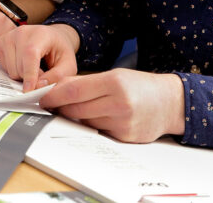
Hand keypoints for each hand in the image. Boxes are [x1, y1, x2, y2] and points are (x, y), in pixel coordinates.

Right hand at [0, 23, 79, 91]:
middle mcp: (21, 32)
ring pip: (10, 70)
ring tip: (34, 67)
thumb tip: (39, 87)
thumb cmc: (60, 51)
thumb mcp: (68, 65)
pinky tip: (23, 64)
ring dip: (22, 76)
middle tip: (43, 73)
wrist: (52, 38)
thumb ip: (57, 76)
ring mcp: (9, 37)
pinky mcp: (0, 44)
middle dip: (30, 79)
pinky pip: (4, 68)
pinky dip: (14, 71)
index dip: (29, 75)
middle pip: (19, 66)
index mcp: (41, 33)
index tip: (29, 92)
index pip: (30, 54)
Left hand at [39, 69, 185, 142]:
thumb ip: (87, 83)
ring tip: (73, 110)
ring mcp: (122, 123)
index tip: (42, 96)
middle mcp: (119, 103)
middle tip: (51, 104)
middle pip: (76, 108)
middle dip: (60, 107)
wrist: (170, 103)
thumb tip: (58, 89)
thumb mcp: (116, 75)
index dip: (54, 95)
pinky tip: (95, 118)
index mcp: (115, 82)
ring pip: (85, 122)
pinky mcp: (124, 137)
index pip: (74, 90)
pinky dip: (92, 125)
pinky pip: (98, 132)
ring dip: (75, 117)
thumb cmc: (140, 86)